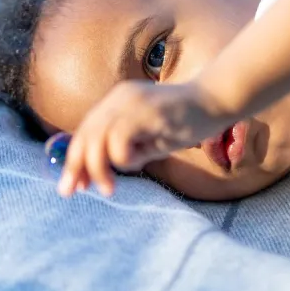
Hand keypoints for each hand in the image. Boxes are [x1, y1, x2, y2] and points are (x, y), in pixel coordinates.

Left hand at [57, 80, 233, 197]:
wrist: (216, 101)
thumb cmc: (185, 122)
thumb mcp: (148, 139)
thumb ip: (124, 149)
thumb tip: (98, 171)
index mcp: (116, 102)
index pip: (85, 131)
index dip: (74, 159)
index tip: (73, 185)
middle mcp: (119, 98)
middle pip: (85, 135)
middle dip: (75, 167)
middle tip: (75, 191)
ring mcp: (132, 102)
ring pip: (97, 138)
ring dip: (98, 169)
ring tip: (109, 189)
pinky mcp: (147, 112)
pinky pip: (119, 139)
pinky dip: (121, 159)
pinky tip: (139, 163)